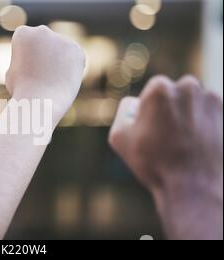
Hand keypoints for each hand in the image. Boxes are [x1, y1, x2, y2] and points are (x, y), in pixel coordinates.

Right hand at [6, 25, 85, 122]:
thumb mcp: (14, 70)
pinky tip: (63, 78)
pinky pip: (74, 57)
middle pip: (43, 41)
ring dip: (57, 60)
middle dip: (43, 54)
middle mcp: (42, 30)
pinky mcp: (77, 50)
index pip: (26, 40)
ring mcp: (61, 38)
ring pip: (60, 48)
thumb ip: (25, 59)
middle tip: (40, 75)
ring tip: (51, 80)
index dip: (26, 57)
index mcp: (23, 33)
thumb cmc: (22, 90)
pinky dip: (70, 68)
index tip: (25, 71)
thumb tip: (36, 57)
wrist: (40, 101)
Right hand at [109, 75, 222, 239]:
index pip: (154, 89)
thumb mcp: (119, 138)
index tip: (151, 128)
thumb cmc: (154, 163)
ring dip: (190, 116)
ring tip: (185, 144)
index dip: (150, 108)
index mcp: (160, 89)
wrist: (195, 188)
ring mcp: (212, 99)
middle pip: (176, 92)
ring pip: (196, 102)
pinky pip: (212, 115)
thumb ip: (123, 112)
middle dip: (172, 108)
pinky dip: (207, 126)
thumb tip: (133, 103)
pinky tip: (200, 146)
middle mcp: (188, 87)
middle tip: (167, 135)